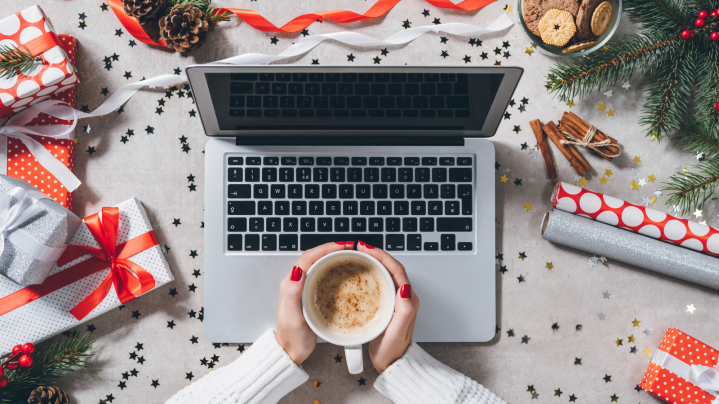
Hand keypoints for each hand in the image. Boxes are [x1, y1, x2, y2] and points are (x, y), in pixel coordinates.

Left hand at [276, 241, 355, 365]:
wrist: (292, 351)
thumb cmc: (291, 336)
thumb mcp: (291, 315)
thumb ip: (291, 293)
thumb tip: (297, 271)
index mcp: (291, 283)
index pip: (308, 258)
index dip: (324, 248)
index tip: (340, 245)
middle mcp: (298, 283)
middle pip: (315, 257)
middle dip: (331, 248)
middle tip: (349, 246)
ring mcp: (307, 289)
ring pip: (320, 266)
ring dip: (334, 257)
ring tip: (349, 254)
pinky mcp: (315, 296)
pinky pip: (325, 277)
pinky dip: (335, 270)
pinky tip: (345, 272)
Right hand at [359, 241, 418, 372]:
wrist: (391, 363)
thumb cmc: (393, 350)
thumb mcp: (398, 331)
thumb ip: (405, 311)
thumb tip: (405, 289)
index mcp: (408, 299)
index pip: (396, 269)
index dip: (382, 256)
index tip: (367, 249)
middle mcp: (402, 296)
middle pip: (390, 267)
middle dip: (376, 254)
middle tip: (359, 247)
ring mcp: (394, 299)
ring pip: (384, 273)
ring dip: (373, 261)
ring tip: (359, 254)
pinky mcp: (386, 304)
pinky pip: (379, 282)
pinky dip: (369, 273)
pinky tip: (359, 272)